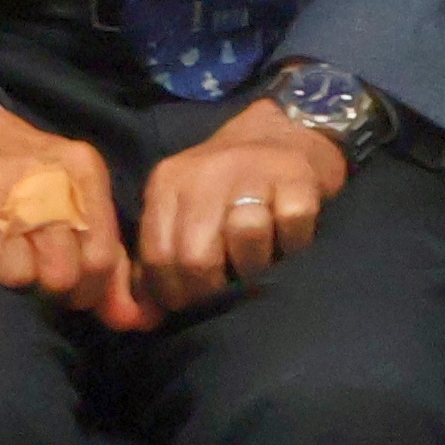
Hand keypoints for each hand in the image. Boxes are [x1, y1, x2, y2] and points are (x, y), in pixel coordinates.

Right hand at [0, 106, 147, 330]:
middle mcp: (39, 175)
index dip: (89, 288)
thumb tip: (129, 318)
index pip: (99, 258)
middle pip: (59, 274)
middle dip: (49, 286)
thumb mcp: (76, 200)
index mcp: (80, 169)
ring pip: (14, 277)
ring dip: (9, 274)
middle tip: (36, 268)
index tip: (74, 286)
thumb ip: (107, 260)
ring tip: (4, 248)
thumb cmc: (28, 177)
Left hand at [135, 104, 349, 308]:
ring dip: (255, 264)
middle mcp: (206, 173)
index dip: (173, 293)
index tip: (189, 303)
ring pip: (246, 238)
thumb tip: (147, 314)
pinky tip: (287, 238)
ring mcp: (254, 171)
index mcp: (169, 183)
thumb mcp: (184, 206)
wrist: (286, 130)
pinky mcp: (297, 177)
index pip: (158, 255)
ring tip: (257, 261)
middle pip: (197, 256)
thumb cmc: (229, 183)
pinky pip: (292, 228)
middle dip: (212, 289)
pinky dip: (293, 243)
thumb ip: (162, 252)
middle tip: (226, 291)